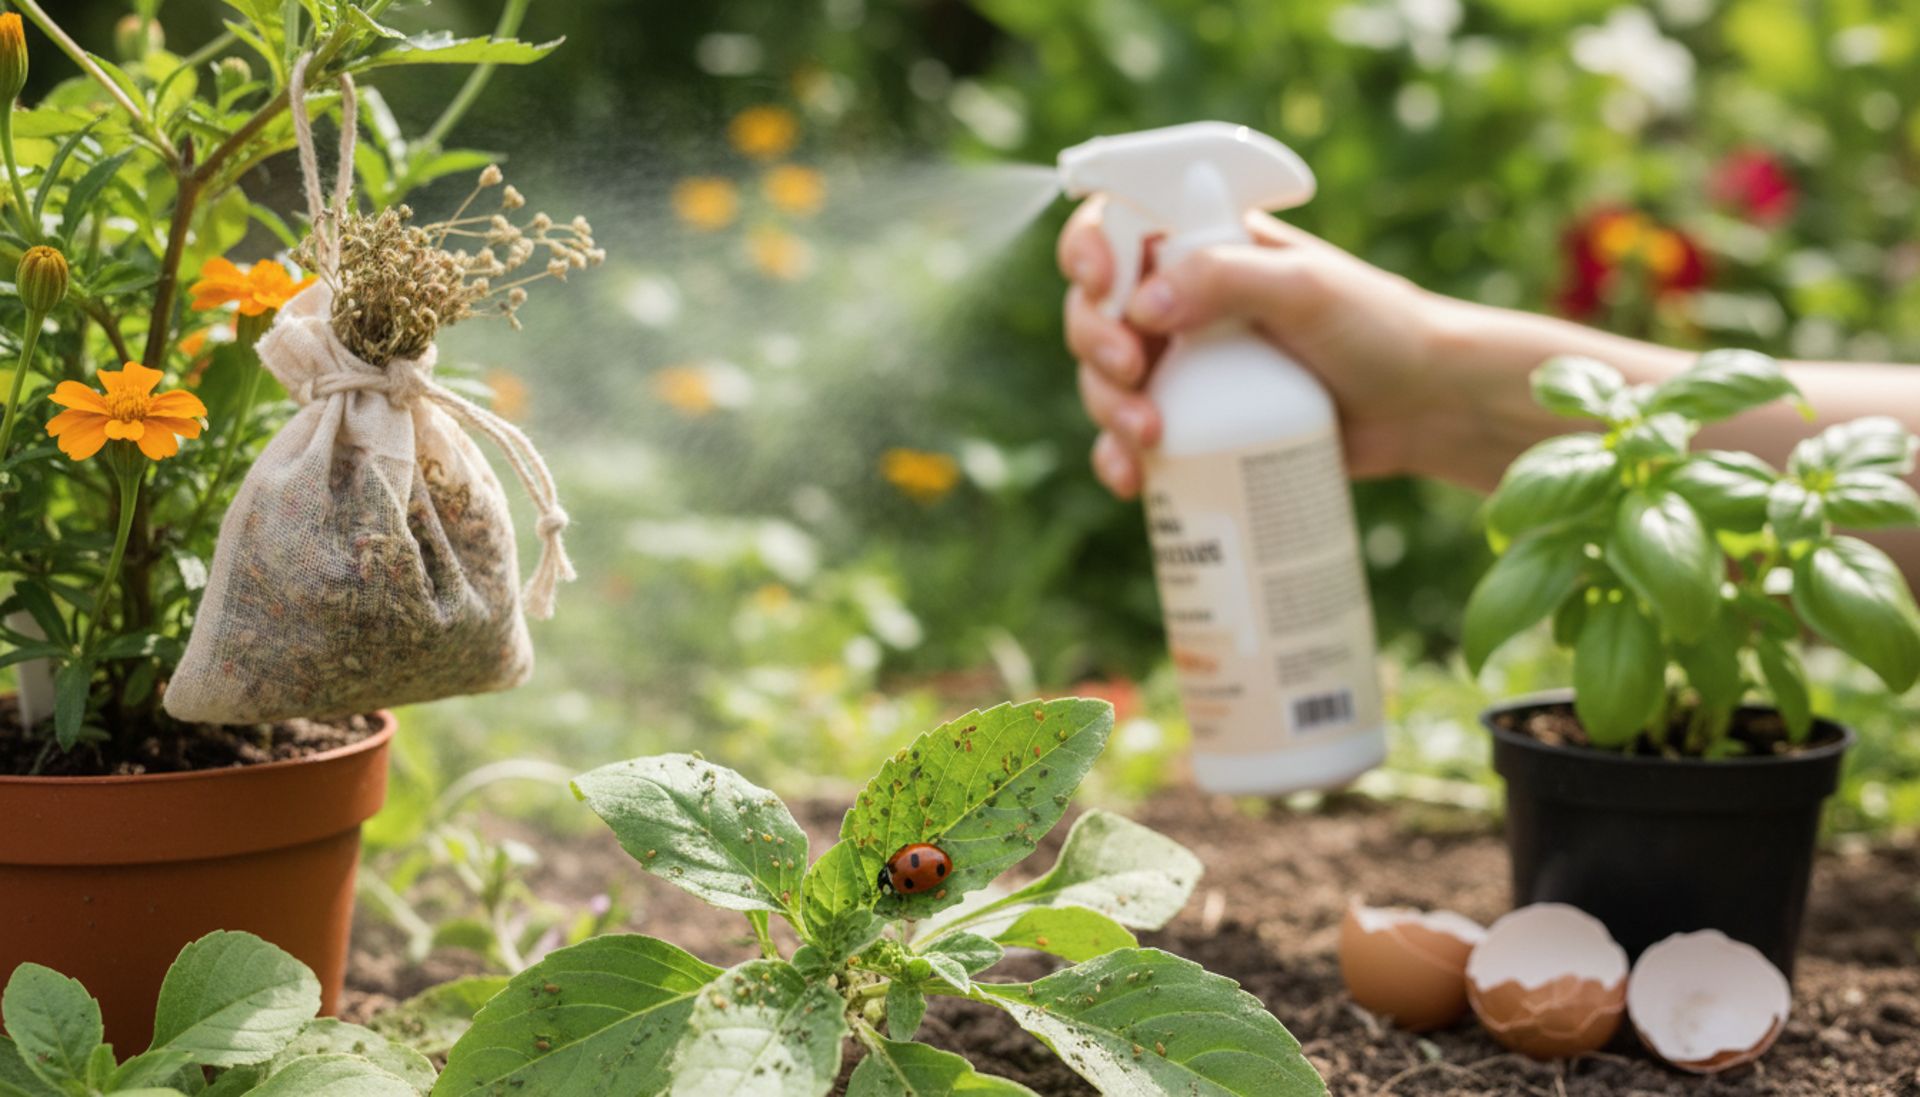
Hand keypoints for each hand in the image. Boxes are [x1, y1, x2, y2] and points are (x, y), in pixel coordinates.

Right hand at [1058, 196, 1453, 497]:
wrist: (1424, 408)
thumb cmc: (1378, 330)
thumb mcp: (1308, 290)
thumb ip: (1228, 278)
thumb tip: (1145, 306)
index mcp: (1202, 244)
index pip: (1117, 225)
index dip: (1088, 249)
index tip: (1103, 285)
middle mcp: (1180, 299)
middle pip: (1096, 309)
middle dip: (1096, 342)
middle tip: (1132, 372)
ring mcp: (1182, 365)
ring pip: (1105, 378)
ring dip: (1106, 407)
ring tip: (1148, 439)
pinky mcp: (1192, 424)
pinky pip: (1130, 439)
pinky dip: (1117, 458)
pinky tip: (1130, 480)